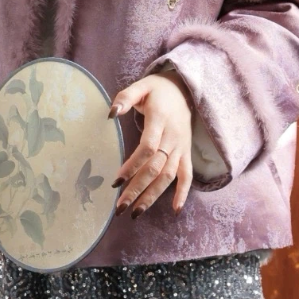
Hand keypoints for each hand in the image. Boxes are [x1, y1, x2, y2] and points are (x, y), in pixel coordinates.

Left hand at [111, 71, 193, 215]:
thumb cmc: (157, 90)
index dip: (132, 166)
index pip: (148, 148)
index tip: (115, 182)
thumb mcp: (141, 86)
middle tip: (120, 207)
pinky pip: (187, 176)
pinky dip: (183, 193)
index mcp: (160, 119)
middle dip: (137, 189)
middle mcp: (173, 136)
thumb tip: (110, 114)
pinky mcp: (186, 153)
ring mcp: (181, 147)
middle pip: (156, 167)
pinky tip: (175, 211)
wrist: (184, 89)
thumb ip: (125, 98)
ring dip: (153, 196)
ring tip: (136, 212)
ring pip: (169, 176)